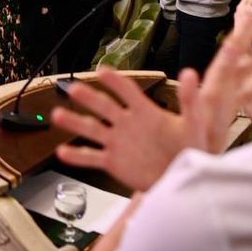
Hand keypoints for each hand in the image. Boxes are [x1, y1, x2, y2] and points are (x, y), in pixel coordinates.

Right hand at [51, 23, 251, 192]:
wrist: (182, 180)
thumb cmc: (191, 150)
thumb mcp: (194, 124)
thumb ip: (190, 100)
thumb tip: (190, 73)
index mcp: (145, 112)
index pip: (127, 91)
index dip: (115, 81)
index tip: (102, 70)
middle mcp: (127, 123)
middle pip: (104, 106)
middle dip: (88, 98)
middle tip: (73, 89)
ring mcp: (118, 143)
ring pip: (92, 130)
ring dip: (74, 122)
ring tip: (57, 115)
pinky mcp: (113, 162)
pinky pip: (92, 158)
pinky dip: (77, 156)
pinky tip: (62, 152)